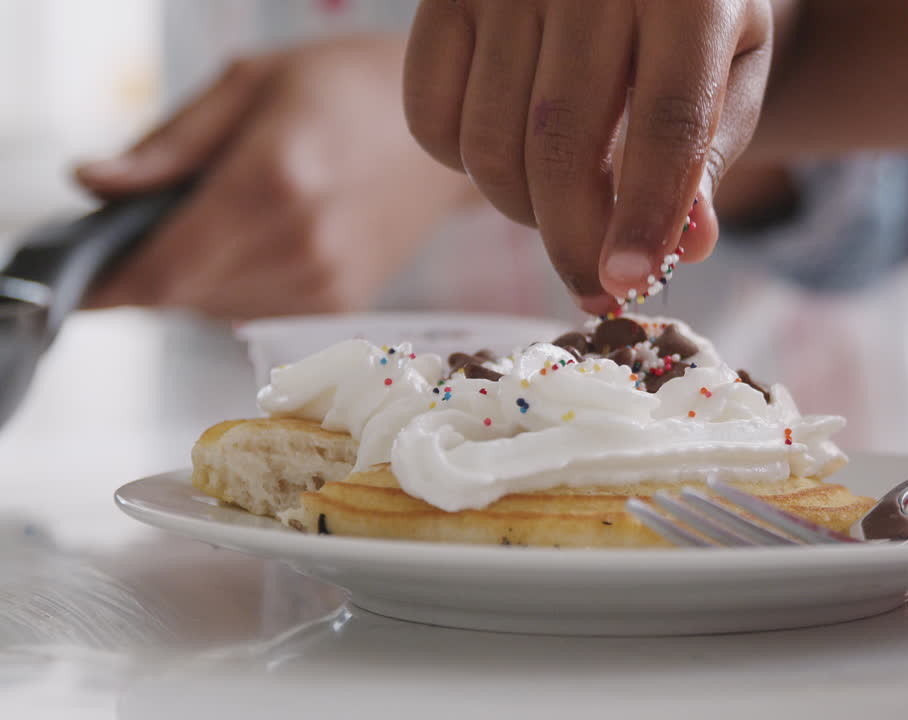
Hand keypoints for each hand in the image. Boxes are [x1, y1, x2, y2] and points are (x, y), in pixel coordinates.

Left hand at [77, 34, 477, 318]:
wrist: (444, 129)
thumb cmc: (349, 88)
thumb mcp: (250, 83)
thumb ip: (168, 145)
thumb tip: (93, 184)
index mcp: (274, 179)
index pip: (164, 267)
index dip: (109, 285)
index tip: (80, 282)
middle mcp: (303, 245)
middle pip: (181, 293)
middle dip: (151, 266)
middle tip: (160, 217)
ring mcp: (328, 282)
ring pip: (214, 309)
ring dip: (195, 275)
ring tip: (227, 215)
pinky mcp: (343, 304)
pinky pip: (255, 312)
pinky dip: (235, 284)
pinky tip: (262, 237)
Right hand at [402, 0, 773, 313]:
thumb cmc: (689, 12)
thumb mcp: (730, 67)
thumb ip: (709, 154)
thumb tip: (685, 249)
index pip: (667, 122)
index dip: (646, 215)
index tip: (628, 284)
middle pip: (563, 146)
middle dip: (574, 239)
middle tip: (592, 288)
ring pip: (489, 144)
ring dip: (521, 210)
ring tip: (562, 210)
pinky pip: (428, 118)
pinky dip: (463, 168)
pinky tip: (510, 159)